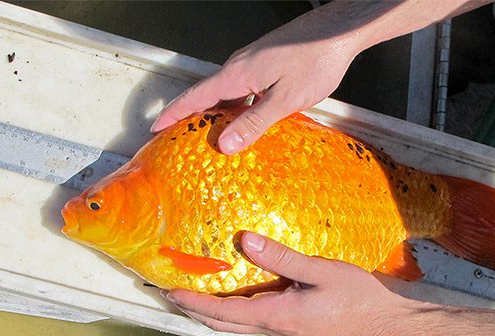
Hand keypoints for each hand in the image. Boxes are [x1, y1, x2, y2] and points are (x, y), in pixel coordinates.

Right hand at [150, 3, 368, 153]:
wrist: (339, 31)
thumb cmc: (315, 60)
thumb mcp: (284, 99)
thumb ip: (254, 122)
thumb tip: (225, 145)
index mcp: (238, 74)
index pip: (196, 97)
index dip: (174, 113)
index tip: (155, 127)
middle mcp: (240, 66)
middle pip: (208, 95)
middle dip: (192, 117)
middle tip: (180, 140)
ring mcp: (253, 63)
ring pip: (227, 93)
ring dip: (218, 114)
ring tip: (213, 138)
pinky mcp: (267, 64)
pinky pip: (244, 89)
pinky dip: (238, 107)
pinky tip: (248, 121)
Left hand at [163, 232, 416, 335]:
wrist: (388, 325)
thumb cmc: (359, 301)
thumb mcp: (321, 272)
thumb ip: (282, 258)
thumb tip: (246, 241)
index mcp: (276, 315)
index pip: (222, 311)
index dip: (191, 301)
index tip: (167, 289)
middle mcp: (275, 326)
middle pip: (222, 324)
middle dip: (193, 310)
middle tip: (171, 293)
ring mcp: (285, 328)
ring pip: (236, 324)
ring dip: (211, 311)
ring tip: (195, 293)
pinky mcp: (294, 324)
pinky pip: (254, 319)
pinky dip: (234, 310)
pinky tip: (238, 293)